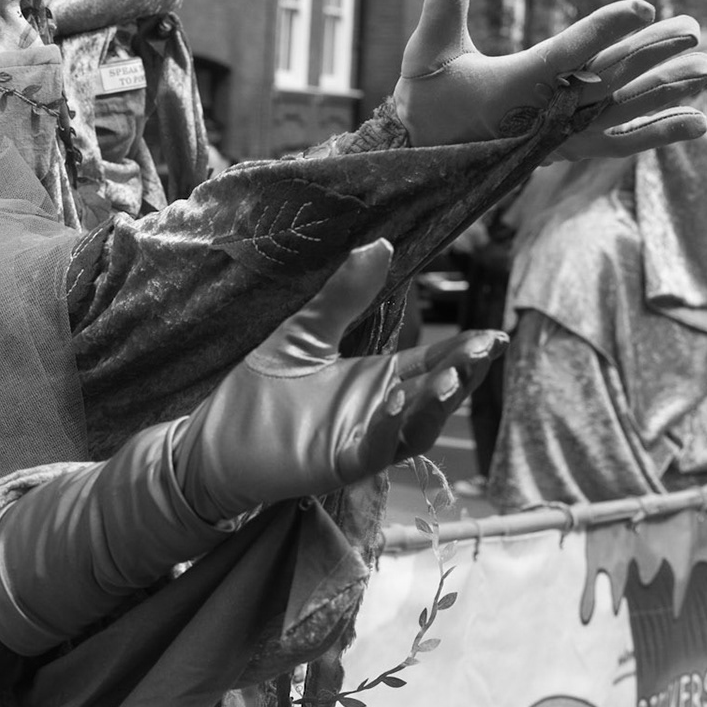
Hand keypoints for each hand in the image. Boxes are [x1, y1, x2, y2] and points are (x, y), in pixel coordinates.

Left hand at [176, 239, 503, 523]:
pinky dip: (390, 426)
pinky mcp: (340, 463)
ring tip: (449, 376)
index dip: (464, 350)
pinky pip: (376, 447)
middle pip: (435, 392)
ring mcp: (363, 438)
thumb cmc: (257, 386)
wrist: (212, 437)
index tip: (494, 333)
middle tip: (485, 346)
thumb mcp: (302, 332)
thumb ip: (342, 296)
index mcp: (377, 377)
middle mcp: (380, 409)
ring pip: (417, 426)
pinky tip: (396, 399)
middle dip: (463, 371)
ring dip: (436, 403)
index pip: (432, 361)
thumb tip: (380, 244)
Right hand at [392, 0, 706, 158]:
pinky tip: (695, 123)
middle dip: (653, 53)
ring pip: (622, 114)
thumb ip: (442, 7)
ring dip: (667, 93)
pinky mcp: (564, 148)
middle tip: (694, 29)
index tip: (642, 7)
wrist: (422, 155)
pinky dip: (657, 133)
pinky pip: (619, 142)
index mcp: (511, 87)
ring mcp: (556, 136)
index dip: (603, 30)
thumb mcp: (427, 51)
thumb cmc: (426, 97)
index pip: (565, 55)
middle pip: (608, 81)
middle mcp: (541, 116)